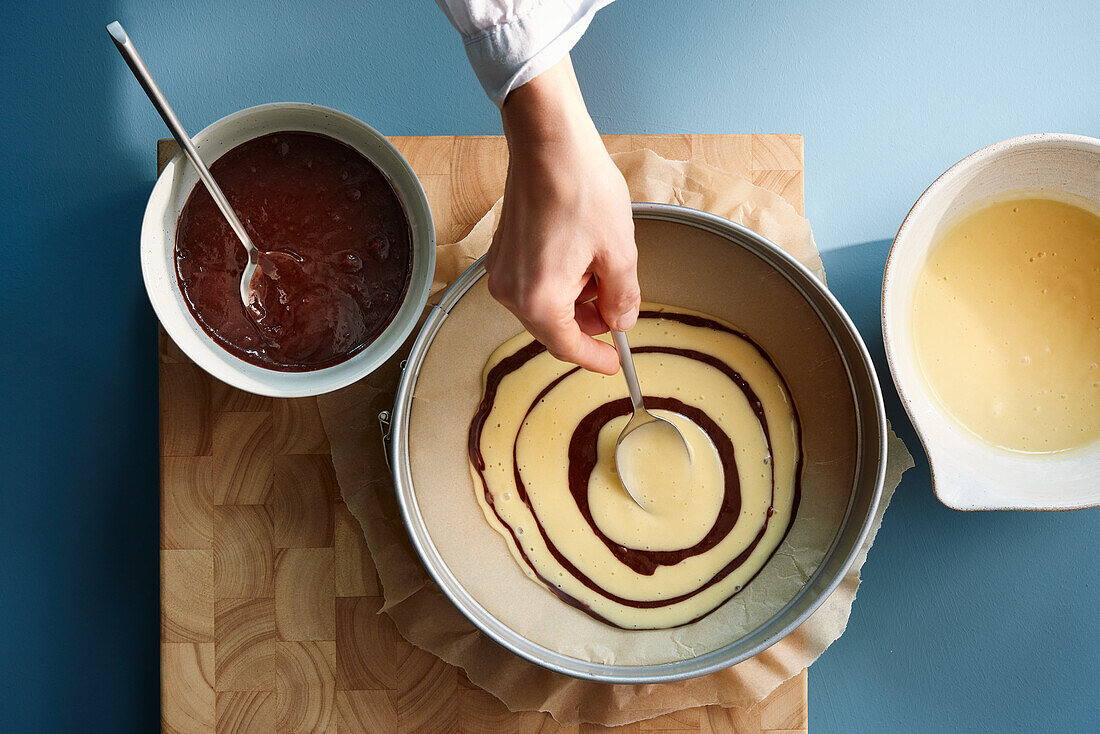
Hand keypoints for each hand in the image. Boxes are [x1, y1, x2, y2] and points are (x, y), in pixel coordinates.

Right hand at [486, 56, 638, 374]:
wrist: (548, 141)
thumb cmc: (580, 187)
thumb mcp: (619, 251)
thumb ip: (623, 297)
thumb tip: (620, 321)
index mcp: (539, 298)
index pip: (568, 348)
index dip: (595, 359)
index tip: (615, 363)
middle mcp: (511, 291)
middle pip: (554, 328)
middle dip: (588, 321)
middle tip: (618, 301)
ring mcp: (501, 270)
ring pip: (544, 305)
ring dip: (575, 298)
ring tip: (601, 263)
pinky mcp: (501, 252)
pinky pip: (532, 283)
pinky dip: (559, 280)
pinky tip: (580, 252)